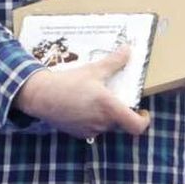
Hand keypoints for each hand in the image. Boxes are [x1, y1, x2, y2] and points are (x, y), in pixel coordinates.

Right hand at [14, 46, 150, 139]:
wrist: (41, 96)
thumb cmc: (68, 82)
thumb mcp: (93, 69)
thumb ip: (113, 62)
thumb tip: (128, 50)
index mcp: (109, 108)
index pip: (136, 126)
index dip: (143, 121)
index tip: (142, 111)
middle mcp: (102, 123)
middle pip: (121, 122)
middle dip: (121, 110)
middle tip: (113, 96)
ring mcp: (91, 130)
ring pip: (107, 125)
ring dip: (106, 115)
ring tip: (94, 99)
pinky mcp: (79, 133)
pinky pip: (93, 128)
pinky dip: (93, 120)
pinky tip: (82, 107)